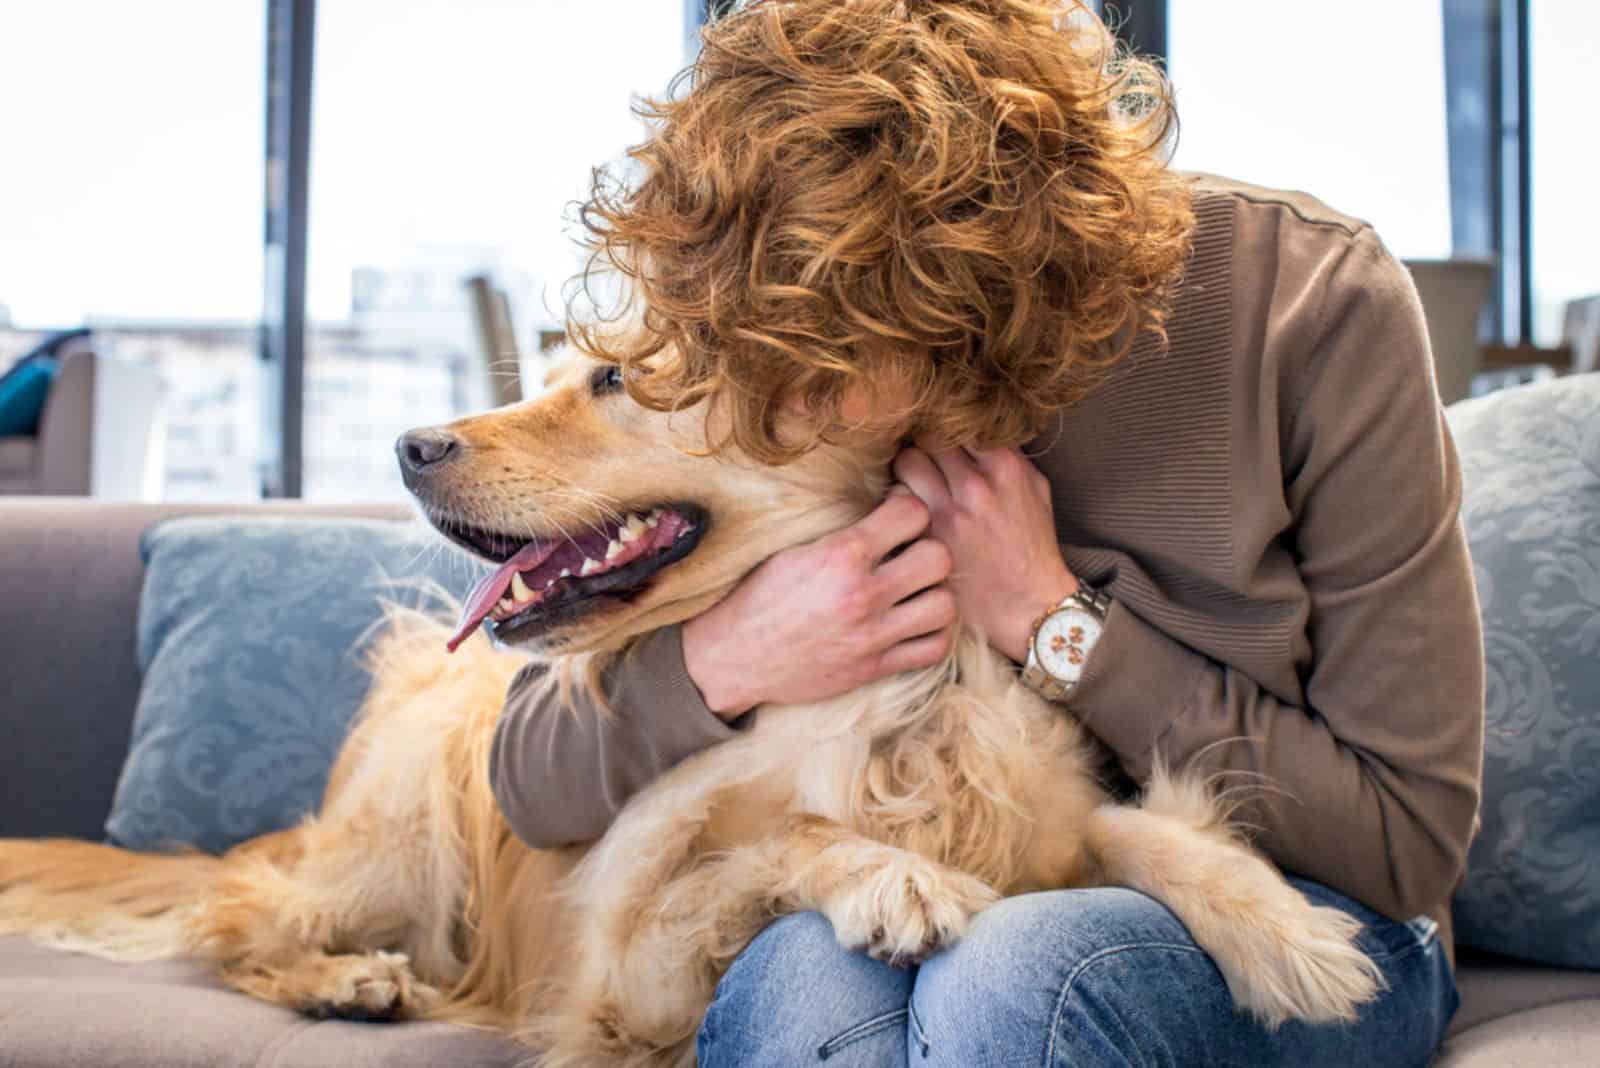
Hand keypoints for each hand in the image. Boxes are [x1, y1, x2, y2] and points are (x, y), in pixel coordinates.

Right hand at [681, 489, 959, 717]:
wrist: (733, 657)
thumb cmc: (759, 596)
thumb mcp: (795, 550)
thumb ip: (845, 533)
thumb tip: (887, 504)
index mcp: (841, 555)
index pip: (912, 513)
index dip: (910, 507)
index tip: (898, 514)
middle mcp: (862, 594)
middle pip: (939, 558)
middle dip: (930, 549)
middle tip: (913, 553)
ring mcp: (872, 635)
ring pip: (945, 605)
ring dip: (935, 593)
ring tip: (917, 589)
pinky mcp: (874, 667)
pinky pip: (934, 649)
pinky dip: (934, 634)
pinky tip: (916, 622)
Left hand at [893, 444, 1077, 664]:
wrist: (1028, 605)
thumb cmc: (1032, 546)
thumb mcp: (1036, 489)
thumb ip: (1008, 455)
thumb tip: (976, 427)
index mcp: (1005, 467)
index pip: (958, 423)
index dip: (947, 430)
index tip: (945, 441)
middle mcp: (975, 485)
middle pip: (927, 438)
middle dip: (925, 446)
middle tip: (927, 462)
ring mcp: (948, 513)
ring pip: (905, 463)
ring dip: (907, 470)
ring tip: (915, 484)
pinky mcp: (927, 539)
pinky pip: (896, 502)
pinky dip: (898, 502)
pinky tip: (908, 513)